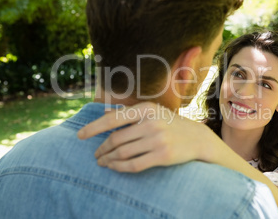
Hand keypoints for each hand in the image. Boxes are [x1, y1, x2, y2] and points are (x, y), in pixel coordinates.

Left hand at [78, 102, 214, 172]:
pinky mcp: (163, 156)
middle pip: (116, 139)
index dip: (93, 128)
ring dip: (108, 160)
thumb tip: (104, 110)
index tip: (79, 136)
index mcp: (146, 108)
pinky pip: (134, 164)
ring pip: (122, 153)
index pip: (113, 119)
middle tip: (95, 156)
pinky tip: (115, 168)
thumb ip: (130, 112)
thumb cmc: (171, 124)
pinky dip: (120, 168)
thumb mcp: (153, 112)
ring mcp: (158, 140)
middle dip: (101, 149)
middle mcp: (151, 122)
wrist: (198, 139)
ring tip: (102, 162)